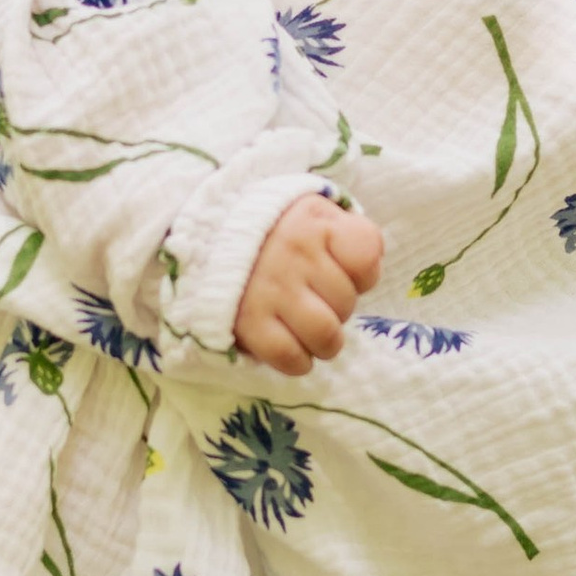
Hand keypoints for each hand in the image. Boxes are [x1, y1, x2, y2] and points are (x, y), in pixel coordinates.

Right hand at [232, 192, 384, 374]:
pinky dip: (298, 361)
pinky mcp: (248, 322)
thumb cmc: (275, 230)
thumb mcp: (316, 215)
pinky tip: (293, 348)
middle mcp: (294, 254)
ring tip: (311, 330)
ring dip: (325, 342)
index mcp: (315, 223)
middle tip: (317, 300)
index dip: (363, 274)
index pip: (366, 258)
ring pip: (326, 335)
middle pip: (347, 303)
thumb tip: (368, 273)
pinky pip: (290, 357)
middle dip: (338, 308)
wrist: (207, 235)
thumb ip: (350, 235)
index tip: (344, 273)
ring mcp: (270, 289)